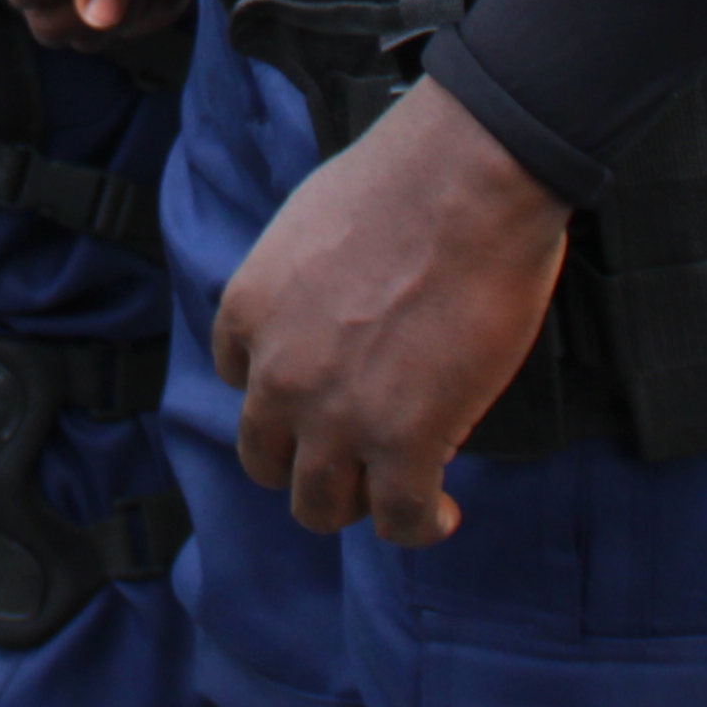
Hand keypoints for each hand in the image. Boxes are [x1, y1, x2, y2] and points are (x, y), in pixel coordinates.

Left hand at [209, 77, 571, 547]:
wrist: (465, 182)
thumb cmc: (405, 180)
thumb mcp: (309, 223)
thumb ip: (305, 284)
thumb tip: (338, 310)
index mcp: (247, 310)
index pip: (241, 381)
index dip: (285, 395)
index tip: (325, 392)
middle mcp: (278, 375)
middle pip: (267, 460)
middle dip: (309, 462)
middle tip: (359, 451)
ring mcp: (337, 417)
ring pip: (320, 505)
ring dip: (356, 504)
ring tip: (396, 491)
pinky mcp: (405, 443)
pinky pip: (398, 518)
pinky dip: (418, 525)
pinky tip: (441, 515)